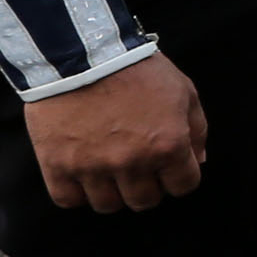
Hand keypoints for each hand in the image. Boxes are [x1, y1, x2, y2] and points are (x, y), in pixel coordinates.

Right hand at [20, 51, 207, 213]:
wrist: (82, 51)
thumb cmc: (136, 68)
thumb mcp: (183, 90)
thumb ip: (196, 129)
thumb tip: (198, 161)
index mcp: (168, 145)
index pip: (183, 187)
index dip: (177, 177)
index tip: (166, 166)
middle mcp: (132, 162)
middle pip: (144, 201)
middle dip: (145, 186)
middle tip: (136, 166)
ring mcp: (93, 166)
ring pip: (108, 205)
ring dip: (111, 191)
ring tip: (107, 168)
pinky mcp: (58, 164)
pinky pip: (69, 199)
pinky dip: (76, 191)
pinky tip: (81, 173)